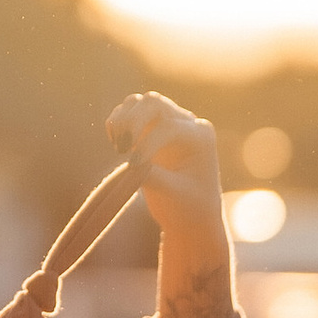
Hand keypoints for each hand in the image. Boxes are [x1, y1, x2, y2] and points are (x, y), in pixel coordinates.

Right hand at [107, 92, 226, 244]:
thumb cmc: (190, 207)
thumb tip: (131, 165)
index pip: (169, 127)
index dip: (147, 143)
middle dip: (132, 121)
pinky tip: (117, 144)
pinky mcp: (149, 129)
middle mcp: (186, 123)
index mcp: (200, 137)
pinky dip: (117, 122)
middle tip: (122, 149)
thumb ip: (156, 178)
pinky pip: (128, 112)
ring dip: (122, 120)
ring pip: (139, 103)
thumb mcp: (176, 196)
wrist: (190, 214)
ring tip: (119, 147)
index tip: (132, 165)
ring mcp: (167, 123)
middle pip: (153, 103)